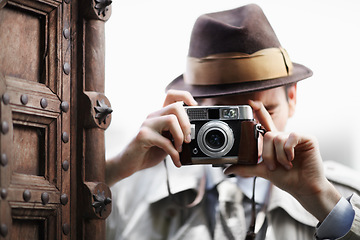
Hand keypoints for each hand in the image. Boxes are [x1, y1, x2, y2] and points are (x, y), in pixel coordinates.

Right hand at [105, 90, 196, 185]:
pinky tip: (176, 160)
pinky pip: (165, 141)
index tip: (194, 107)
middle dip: (187, 124)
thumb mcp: (168, 142)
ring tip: (180, 149)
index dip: (185, 96)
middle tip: (187, 139)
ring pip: (171, 119)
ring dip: (180, 136)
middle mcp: (153, 116)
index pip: (172, 95)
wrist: (129, 164)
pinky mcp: (143, 136)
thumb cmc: (149, 152)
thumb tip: (193, 135)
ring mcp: (147, 125)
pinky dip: (174, 153)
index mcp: (160, 115)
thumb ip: (177, 135)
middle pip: (176, 107)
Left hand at [224, 101, 340, 220]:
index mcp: (274, 142)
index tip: (251, 102)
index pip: (265, 123)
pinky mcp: (307, 139)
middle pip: (268, 135)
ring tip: (286, 165)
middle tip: (275, 166)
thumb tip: (227, 170)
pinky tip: (293, 159)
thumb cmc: (287, 179)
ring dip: (279, 156)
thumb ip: (246, 168)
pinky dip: (288, 150)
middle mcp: (284, 137)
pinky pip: (291, 137)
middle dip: (268, 154)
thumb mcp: (263, 171)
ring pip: (277, 138)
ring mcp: (296, 137)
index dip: (259, 111)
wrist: (303, 188)